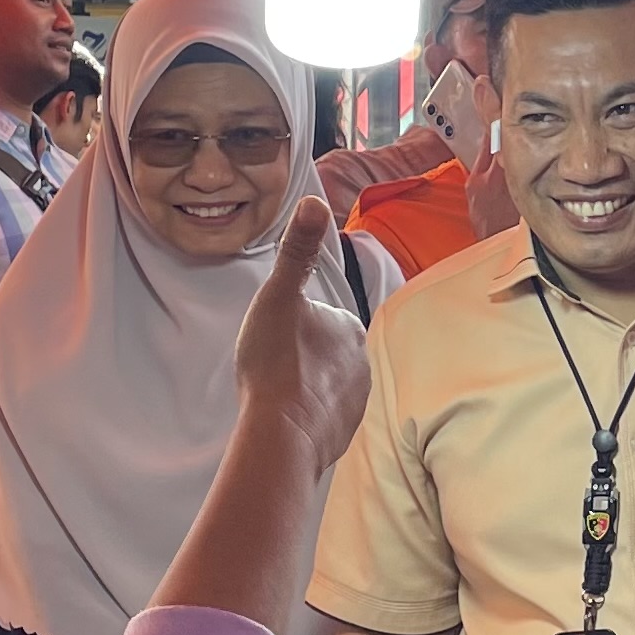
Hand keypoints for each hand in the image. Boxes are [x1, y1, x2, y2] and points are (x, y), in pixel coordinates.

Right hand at [235, 197, 371, 470]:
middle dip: (300, 359)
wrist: (282, 433)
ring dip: (303, 388)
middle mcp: (363, 361)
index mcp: (350, 327)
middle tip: (271, 368)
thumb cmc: (277, 360)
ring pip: (323, 385)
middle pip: (322, 353)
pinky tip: (285, 419)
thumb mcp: (279, 295)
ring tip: (276, 395)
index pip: (320, 318)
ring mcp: (357, 400)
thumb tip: (315, 201)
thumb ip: (297, 249)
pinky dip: (307, 417)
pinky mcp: (346, 431)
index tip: (274, 340)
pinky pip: (323, 417)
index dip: (292, 327)